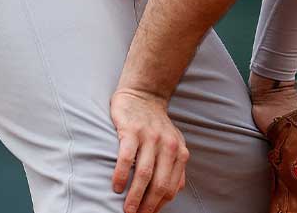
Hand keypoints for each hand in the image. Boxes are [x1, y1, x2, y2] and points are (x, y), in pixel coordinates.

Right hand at [110, 88, 189, 212]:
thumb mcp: (174, 143)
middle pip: (160, 184)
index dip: (160, 205)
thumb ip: (176, 166)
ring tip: (127, 210)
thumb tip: (174, 192)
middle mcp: (168, 146)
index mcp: (179, 152)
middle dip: (148, 206)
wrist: (144, 95)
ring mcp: (150, 138)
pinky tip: (116, 187)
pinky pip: (127, 157)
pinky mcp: (132, 130)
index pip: (172, 187)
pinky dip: (122, 175)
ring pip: (144, 174)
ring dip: (135, 196)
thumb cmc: (157, 125)